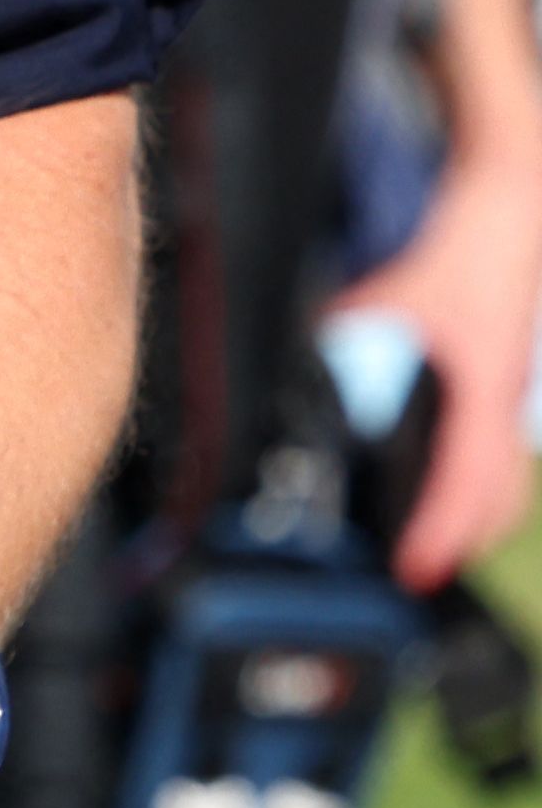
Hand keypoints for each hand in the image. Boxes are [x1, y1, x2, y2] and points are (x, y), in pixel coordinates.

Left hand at [322, 184, 541, 588]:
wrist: (502, 230)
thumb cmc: (450, 266)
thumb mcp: (380, 303)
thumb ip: (342, 344)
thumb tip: (297, 380)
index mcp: (480, 389)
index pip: (466, 476)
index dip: (440, 528)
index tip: (415, 567)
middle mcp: (504, 405)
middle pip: (496, 497)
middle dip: (459, 542)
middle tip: (416, 578)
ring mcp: (511, 404)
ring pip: (506, 484)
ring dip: (473, 524)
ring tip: (432, 558)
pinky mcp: (505, 397)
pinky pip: (501, 461)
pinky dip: (481, 494)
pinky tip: (449, 506)